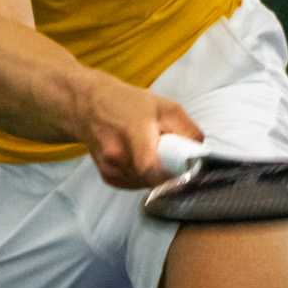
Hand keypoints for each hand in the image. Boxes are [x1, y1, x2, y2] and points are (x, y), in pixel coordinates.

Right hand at [79, 80, 203, 188]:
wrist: (87, 105)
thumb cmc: (127, 103)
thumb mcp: (164, 106)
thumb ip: (187, 130)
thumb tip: (200, 154)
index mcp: (133, 132)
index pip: (151, 169)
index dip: (172, 178)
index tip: (185, 174)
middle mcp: (118, 154)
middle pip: (154, 179)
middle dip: (167, 171)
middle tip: (168, 153)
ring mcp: (110, 168)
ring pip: (146, 184)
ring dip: (155, 173)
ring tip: (149, 149)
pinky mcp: (108, 177)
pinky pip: (136, 185)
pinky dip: (143, 176)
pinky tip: (138, 156)